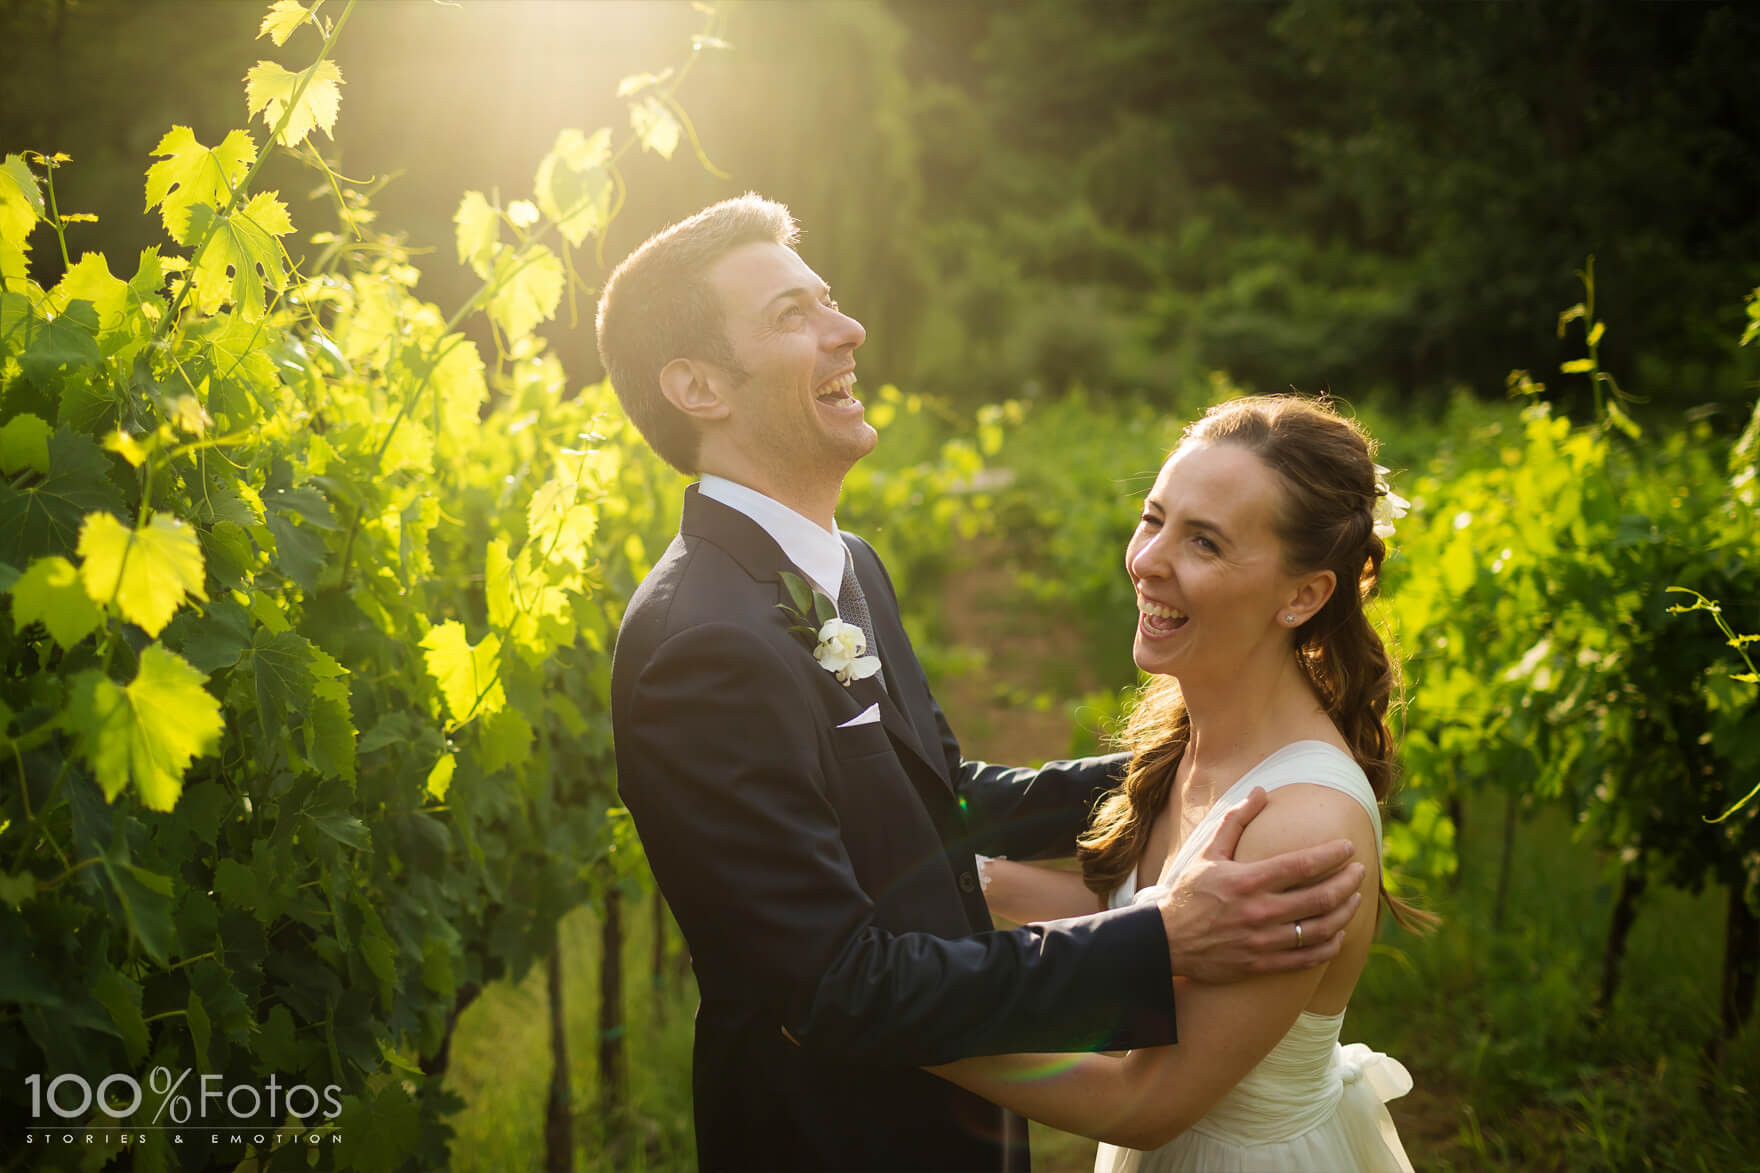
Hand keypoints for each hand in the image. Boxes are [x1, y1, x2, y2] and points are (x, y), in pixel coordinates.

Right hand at [1157, 786, 1363, 982]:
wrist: (1164, 941)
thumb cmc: (1187, 893)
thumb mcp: (1207, 853)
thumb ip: (1236, 821)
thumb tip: (1260, 791)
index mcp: (1247, 880)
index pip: (1302, 865)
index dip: (1332, 855)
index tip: (1348, 847)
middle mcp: (1259, 911)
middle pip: (1320, 897)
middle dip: (1348, 882)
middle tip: (1361, 871)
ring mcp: (1262, 941)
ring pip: (1320, 929)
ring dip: (1345, 912)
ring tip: (1355, 899)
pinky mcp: (1261, 964)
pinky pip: (1306, 959)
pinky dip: (1329, 946)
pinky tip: (1337, 933)